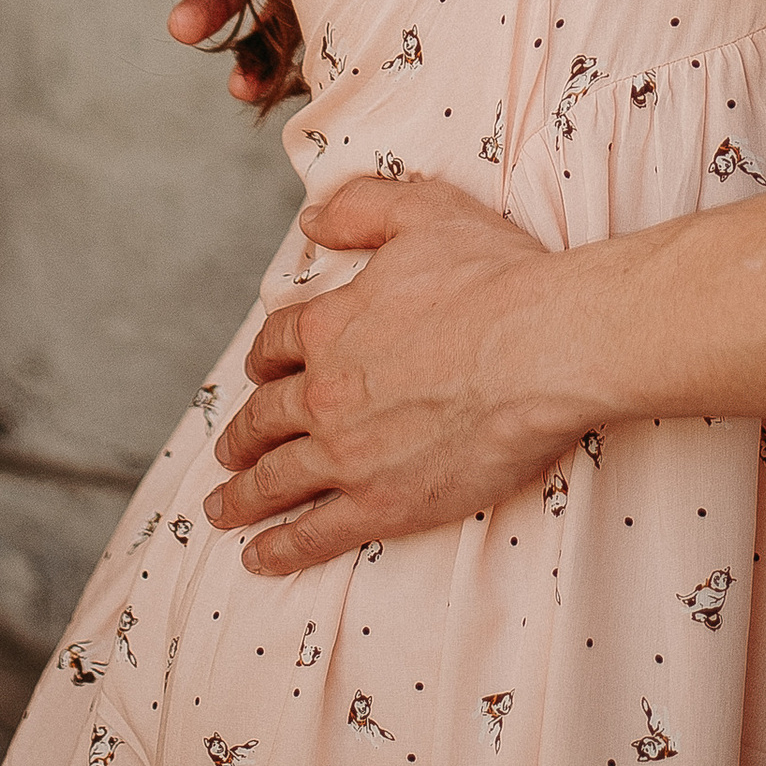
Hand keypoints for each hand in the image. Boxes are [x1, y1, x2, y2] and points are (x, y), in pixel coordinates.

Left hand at [202, 177, 583, 568]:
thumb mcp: (424, 212)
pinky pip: (314, 534)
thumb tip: (312, 219)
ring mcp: (348, 454)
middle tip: (227, 454)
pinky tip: (259, 557)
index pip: (277, 345)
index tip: (259, 372)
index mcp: (331, 326)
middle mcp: (325, 392)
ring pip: (276, 480)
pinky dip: (280, 549)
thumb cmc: (495, 277)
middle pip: (264, 417)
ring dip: (243, 496)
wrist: (542, 348)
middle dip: (241, 436)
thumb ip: (362, 208)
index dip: (264, 359)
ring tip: (223, 510)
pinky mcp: (381, 504)